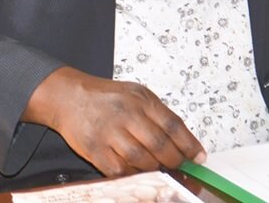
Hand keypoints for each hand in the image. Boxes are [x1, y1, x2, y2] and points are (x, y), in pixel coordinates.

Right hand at [23, 67, 205, 175]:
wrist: (69, 97)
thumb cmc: (107, 98)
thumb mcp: (136, 94)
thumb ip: (157, 114)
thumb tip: (182, 140)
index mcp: (141, 99)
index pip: (172, 124)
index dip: (189, 144)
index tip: (200, 157)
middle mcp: (126, 114)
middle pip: (159, 144)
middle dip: (174, 159)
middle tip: (179, 165)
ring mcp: (109, 132)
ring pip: (141, 159)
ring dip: (154, 168)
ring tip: (158, 167)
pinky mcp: (94, 148)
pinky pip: (119, 170)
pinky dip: (132, 174)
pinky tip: (136, 171)